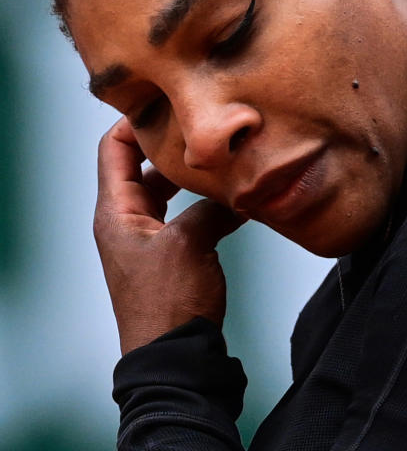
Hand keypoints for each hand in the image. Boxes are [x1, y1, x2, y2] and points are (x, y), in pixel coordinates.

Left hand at [94, 118, 245, 354]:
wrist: (175, 357)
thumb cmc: (168, 303)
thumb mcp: (190, 242)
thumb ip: (211, 207)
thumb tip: (237, 191)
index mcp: (117, 213)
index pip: (114, 150)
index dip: (135, 122)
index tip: (166, 103)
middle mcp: (127, 223)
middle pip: (142, 169)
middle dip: (172, 148)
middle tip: (202, 129)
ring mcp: (149, 242)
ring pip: (168, 194)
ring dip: (193, 179)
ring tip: (221, 162)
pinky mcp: (171, 259)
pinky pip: (186, 219)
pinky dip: (206, 206)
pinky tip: (233, 203)